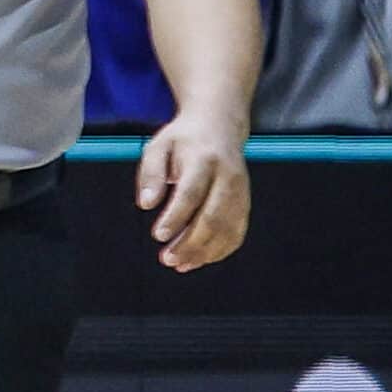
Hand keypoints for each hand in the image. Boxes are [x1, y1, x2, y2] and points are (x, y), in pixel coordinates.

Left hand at [136, 108, 249, 271]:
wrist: (219, 127)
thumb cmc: (184, 140)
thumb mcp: (158, 146)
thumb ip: (150, 174)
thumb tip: (146, 204)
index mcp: (204, 160)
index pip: (191, 193)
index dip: (176, 217)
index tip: (158, 235)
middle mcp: (228, 178)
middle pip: (212, 216)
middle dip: (189, 242)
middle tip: (166, 258)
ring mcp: (241, 192)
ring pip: (227, 229)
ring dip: (204, 252)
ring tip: (179, 264)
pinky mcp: (245, 204)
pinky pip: (237, 233)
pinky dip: (220, 250)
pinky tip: (199, 260)